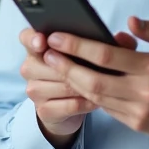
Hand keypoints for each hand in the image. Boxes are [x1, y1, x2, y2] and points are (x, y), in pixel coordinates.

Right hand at [19, 27, 137, 148]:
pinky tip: (96, 101)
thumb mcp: (92, 52)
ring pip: (59, 85)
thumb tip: (122, 38)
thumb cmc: (83, 70)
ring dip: (82, 85)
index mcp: (37, 46)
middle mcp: (30, 67)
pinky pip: (65, 105)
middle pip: (46, 63)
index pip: (26, 37)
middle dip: (72, 65)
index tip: (43, 41)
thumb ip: (108, 42)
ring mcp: (34, 90)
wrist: (72, 105)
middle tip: (95, 66)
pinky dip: (83, 103)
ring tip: (102, 85)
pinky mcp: (43, 111)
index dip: (33, 39)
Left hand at [43, 17, 148, 148]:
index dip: (77, 45)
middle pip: (93, 79)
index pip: (106, 55)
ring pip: (96, 96)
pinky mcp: (137, 124)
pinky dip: (90, 95)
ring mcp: (139, 110)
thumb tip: (130, 21)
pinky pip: (106, 108)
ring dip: (72, 82)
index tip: (57, 36)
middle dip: (66, 66)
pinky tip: (78, 82)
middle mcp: (144, 90)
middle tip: (47, 53)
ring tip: (56, 66)